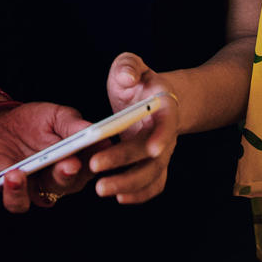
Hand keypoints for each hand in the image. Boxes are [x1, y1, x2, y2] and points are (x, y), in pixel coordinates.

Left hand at [0, 102, 93, 213]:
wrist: (2, 118)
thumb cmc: (36, 121)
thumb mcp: (57, 116)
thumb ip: (72, 125)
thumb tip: (92, 130)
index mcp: (65, 168)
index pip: (81, 175)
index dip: (86, 170)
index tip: (90, 159)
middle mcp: (43, 183)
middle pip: (55, 190)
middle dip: (60, 179)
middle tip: (65, 166)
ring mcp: (17, 186)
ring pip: (20, 203)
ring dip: (17, 192)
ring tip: (15, 174)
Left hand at [91, 52, 180, 203]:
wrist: (156, 98)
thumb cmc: (140, 81)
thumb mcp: (131, 64)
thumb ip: (128, 66)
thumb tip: (127, 77)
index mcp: (165, 107)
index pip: (167, 123)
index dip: (162, 136)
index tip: (152, 148)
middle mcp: (167, 134)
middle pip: (153, 155)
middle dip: (125, 162)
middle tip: (95, 166)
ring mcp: (162, 153)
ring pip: (152, 175)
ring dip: (129, 185)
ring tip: (101, 188)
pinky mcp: (154, 165)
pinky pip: (153, 185)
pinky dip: (139, 195)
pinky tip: (119, 197)